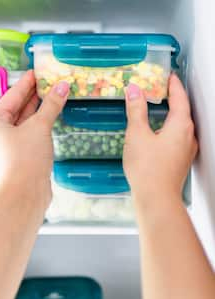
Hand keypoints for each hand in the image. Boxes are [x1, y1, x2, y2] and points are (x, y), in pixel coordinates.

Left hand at [0, 70, 68, 207]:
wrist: (26, 193)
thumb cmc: (26, 157)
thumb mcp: (39, 127)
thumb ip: (51, 105)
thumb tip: (63, 86)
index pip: (12, 95)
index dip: (27, 82)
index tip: (37, 71)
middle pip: (18, 107)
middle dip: (34, 95)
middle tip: (49, 81)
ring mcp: (9, 144)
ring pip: (25, 121)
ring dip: (40, 109)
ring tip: (53, 94)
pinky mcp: (21, 154)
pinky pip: (31, 132)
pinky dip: (41, 123)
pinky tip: (51, 115)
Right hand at [123, 73, 197, 199]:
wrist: (155, 198)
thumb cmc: (147, 167)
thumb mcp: (137, 134)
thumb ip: (136, 110)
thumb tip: (134, 90)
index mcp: (181, 126)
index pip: (180, 98)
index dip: (174, 85)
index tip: (169, 76)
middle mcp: (188, 136)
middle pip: (183, 111)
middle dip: (174, 98)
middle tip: (162, 89)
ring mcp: (186, 150)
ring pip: (181, 125)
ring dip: (171, 114)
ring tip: (159, 108)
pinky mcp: (180, 160)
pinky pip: (178, 137)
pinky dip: (169, 128)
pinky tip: (158, 132)